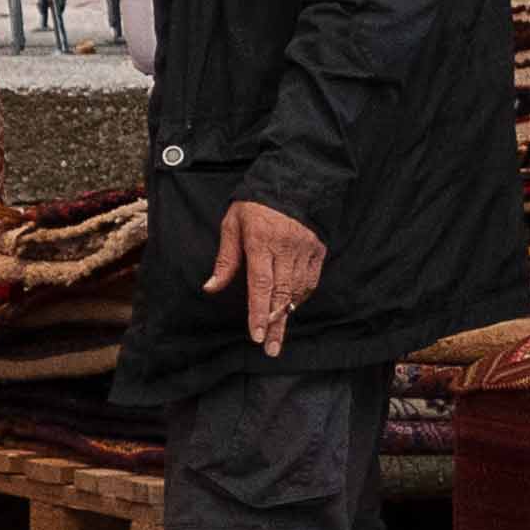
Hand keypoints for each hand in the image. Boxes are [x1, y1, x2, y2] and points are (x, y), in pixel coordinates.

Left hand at [208, 200, 325, 356]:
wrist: (293, 181)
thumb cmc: (255, 204)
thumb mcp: (232, 224)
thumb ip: (225, 259)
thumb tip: (211, 287)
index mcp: (261, 242)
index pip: (261, 284)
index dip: (258, 312)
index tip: (256, 335)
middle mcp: (286, 248)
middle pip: (281, 294)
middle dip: (275, 324)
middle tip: (270, 349)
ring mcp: (305, 250)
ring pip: (297, 290)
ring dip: (286, 313)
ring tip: (276, 334)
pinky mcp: (318, 250)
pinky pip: (310, 281)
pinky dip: (300, 296)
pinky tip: (291, 306)